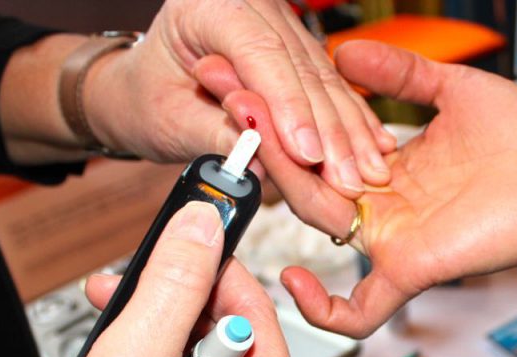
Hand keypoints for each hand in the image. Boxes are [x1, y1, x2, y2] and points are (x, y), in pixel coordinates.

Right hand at [10, 202, 303, 356]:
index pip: (257, 316)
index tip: (187, 229)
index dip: (214, 272)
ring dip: (152, 326)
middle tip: (124, 287)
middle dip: (171, 304)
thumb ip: (171, 287)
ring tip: (108, 321)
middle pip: (228, 329)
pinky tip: (113, 353)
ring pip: (198, 348)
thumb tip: (202, 225)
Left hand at [83, 0, 395, 194]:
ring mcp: (279, 23)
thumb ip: (216, 135)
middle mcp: (252, 5)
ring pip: (324, 80)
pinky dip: (352, 121)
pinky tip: (376, 146)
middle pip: (302, 70)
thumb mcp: (168, 119)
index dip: (290, 109)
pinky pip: (329, 85)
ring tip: (369, 173)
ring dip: (350, 133)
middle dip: (330, 132)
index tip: (308, 154)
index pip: (260, 55)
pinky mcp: (296, 49)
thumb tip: (263, 165)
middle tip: (350, 179)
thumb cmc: (145, 95)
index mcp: (211, 3)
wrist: (140, 86)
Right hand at [268, 42, 516, 337]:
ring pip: (319, 226)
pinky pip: (360, 310)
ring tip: (254, 137)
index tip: (249, 84)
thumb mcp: (452, 89)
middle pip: (306, 182)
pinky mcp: (413, 268)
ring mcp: (394, 239)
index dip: (282, 118)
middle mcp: (383, 205)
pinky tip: (294, 279)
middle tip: (234, 100)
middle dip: (265, 141)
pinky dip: (324, 308)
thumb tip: (346, 51)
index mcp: (386, 166)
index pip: (318, 148)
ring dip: (282, 186)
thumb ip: (400, 74)